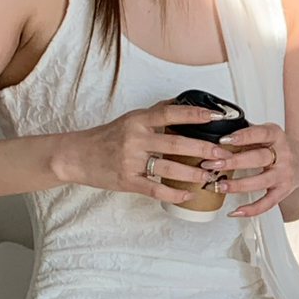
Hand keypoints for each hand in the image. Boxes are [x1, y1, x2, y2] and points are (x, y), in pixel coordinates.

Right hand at [60, 103, 217, 203]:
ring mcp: (130, 161)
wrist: (76, 156)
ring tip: (210, 176)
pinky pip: (155, 190)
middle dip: (203, 149)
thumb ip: (155, 113)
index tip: (217, 116)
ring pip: (168, 168)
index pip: (171, 113)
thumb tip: (182, 103)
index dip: (195, 114)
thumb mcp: (129, 119)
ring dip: (193, 173)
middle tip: (223, 154)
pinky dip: (174, 193)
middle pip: (175, 143)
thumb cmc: (105, 138)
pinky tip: (188, 194)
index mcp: (137, 120)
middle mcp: (135, 139)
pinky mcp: (127, 181)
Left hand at [210, 122, 298, 218]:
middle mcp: (283, 155)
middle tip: (212, 164)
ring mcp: (284, 175)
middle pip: (257, 158)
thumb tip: (220, 130)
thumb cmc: (280, 147)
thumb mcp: (268, 133)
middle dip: (232, 162)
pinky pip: (267, 203)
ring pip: (259, 181)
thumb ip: (249, 132)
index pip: (260, 134)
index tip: (224, 140)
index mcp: (277, 136)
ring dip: (237, 185)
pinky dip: (251, 209)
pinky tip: (236, 211)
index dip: (242, 136)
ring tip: (219, 186)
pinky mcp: (283, 191)